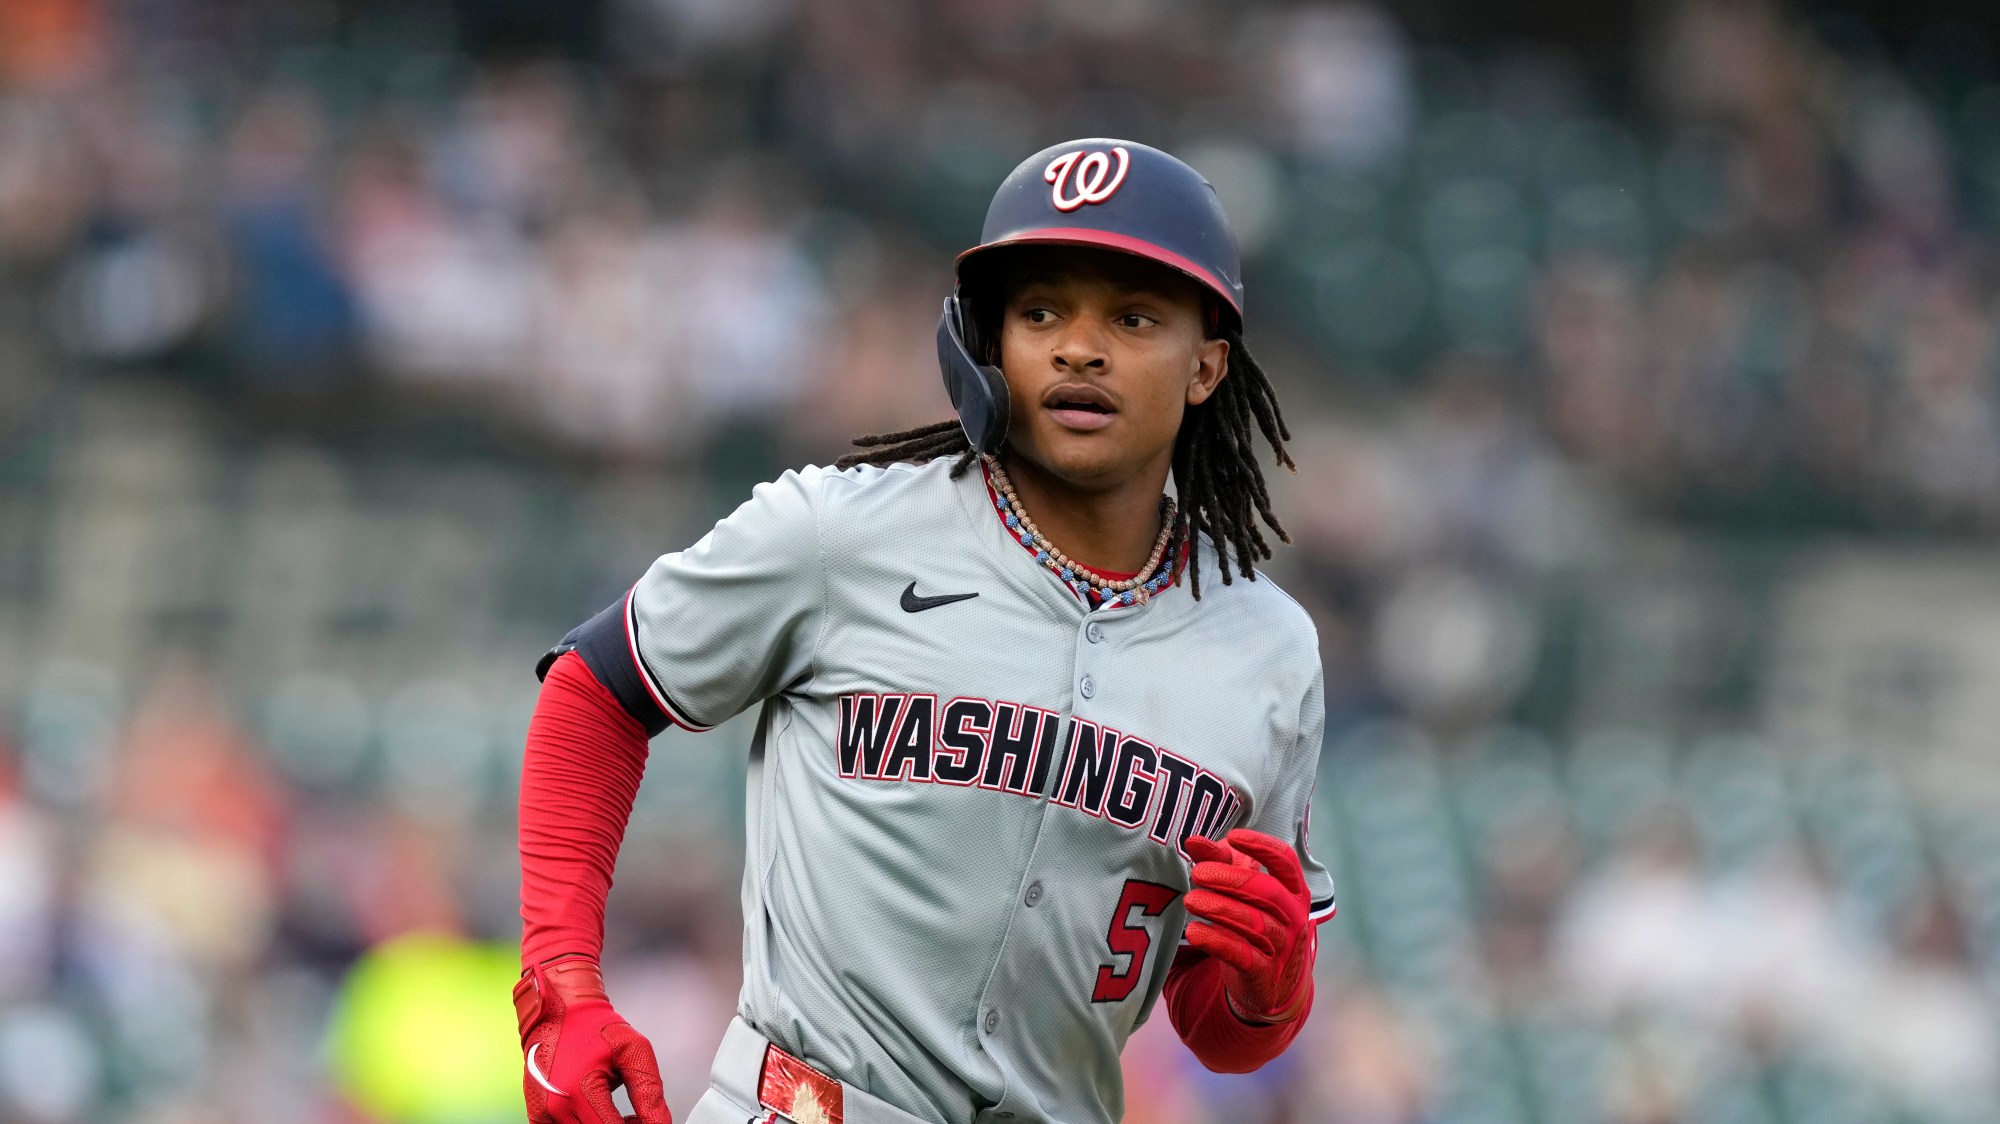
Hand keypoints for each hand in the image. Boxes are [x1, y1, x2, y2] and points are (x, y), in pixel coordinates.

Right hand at [514, 957, 672, 1123]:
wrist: (559, 1011)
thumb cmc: (592, 1025)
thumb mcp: (634, 1050)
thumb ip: (649, 1091)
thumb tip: (660, 1123)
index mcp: (580, 1090)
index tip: (647, 1120)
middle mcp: (556, 1106)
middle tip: (637, 1117)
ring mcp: (543, 1113)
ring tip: (617, 1112)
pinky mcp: (537, 1115)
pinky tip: (599, 1113)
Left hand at [1183, 829, 1313, 1023]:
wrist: (1272, 986)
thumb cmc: (1256, 925)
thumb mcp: (1243, 895)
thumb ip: (1220, 864)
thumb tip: (1193, 840)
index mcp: (1293, 892)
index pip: (1286, 862)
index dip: (1262, 846)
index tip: (1234, 837)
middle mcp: (1294, 918)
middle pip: (1268, 892)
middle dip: (1232, 879)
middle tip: (1198, 873)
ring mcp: (1282, 948)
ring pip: (1254, 923)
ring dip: (1220, 909)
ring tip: (1190, 900)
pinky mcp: (1264, 974)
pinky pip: (1242, 955)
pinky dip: (1217, 941)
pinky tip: (1194, 931)